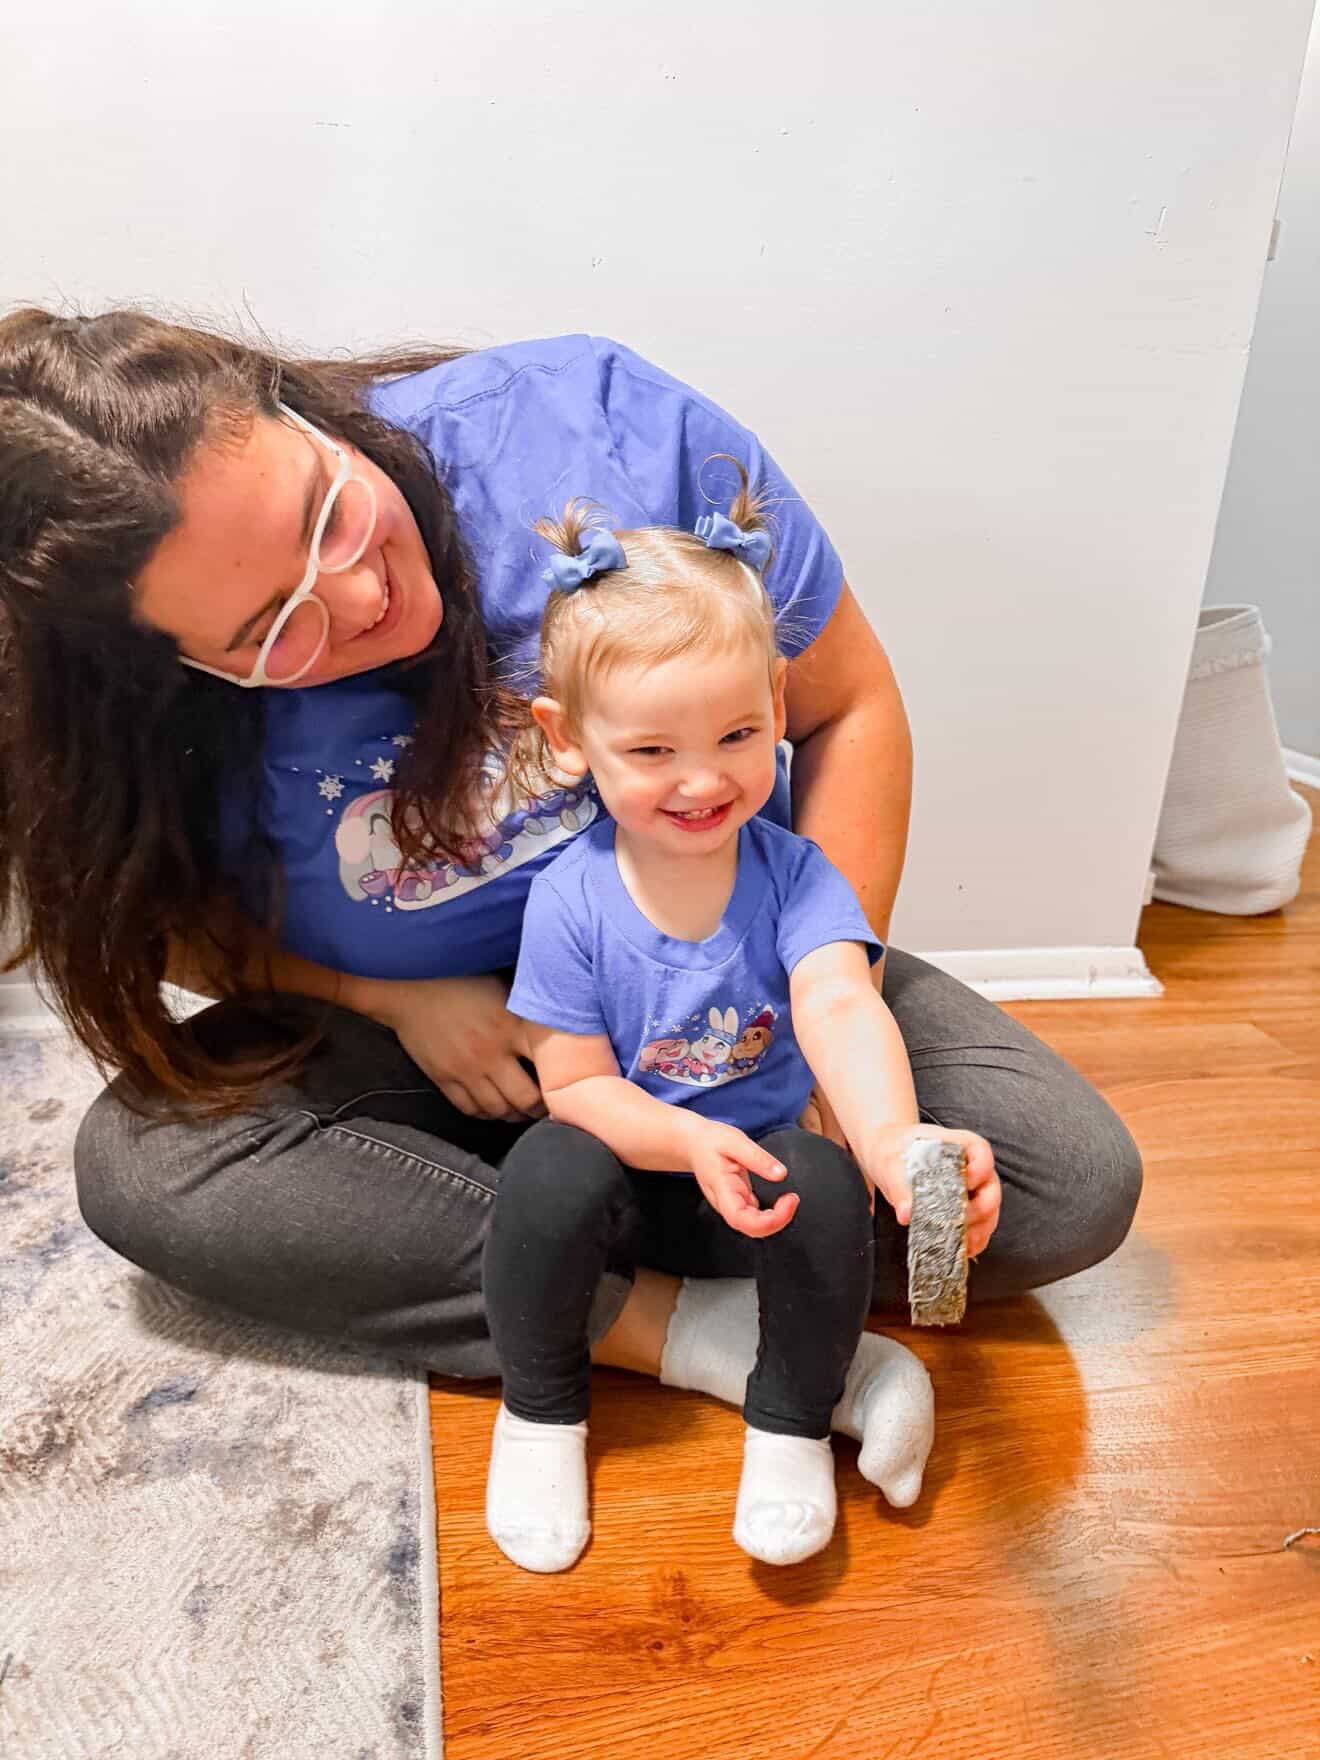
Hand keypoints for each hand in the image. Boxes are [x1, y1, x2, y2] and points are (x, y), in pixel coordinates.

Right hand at [365, 972, 545, 1121]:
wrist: (412, 985)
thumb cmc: (462, 980)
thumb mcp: (504, 988)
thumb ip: (530, 1012)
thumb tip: (562, 1026)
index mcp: (511, 1026)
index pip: (550, 1066)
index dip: (563, 1081)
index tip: (570, 1084)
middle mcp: (491, 1053)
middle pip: (527, 1100)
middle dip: (542, 1108)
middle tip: (548, 1107)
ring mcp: (466, 1069)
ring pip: (499, 1110)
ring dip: (515, 1115)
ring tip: (522, 1110)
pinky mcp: (444, 1078)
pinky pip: (470, 1109)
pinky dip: (486, 1114)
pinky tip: (494, 1107)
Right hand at [683, 1119, 798, 1238]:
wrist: (693, 1143)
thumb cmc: (710, 1141)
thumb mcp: (735, 1141)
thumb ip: (757, 1158)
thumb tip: (781, 1175)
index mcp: (722, 1189)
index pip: (740, 1219)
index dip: (767, 1220)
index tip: (788, 1201)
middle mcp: (726, 1203)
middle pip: (751, 1229)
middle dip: (777, 1221)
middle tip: (792, 1199)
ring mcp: (732, 1205)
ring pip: (754, 1226)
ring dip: (777, 1219)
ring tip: (790, 1199)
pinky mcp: (738, 1202)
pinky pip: (756, 1217)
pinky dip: (773, 1214)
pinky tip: (782, 1201)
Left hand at [857, 1123, 1000, 1257]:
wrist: (889, 1159)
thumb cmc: (894, 1152)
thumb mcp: (892, 1163)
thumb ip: (900, 1187)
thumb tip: (906, 1213)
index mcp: (960, 1146)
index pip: (982, 1156)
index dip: (979, 1172)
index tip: (963, 1184)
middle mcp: (973, 1168)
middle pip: (991, 1190)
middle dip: (979, 1210)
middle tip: (958, 1222)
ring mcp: (972, 1191)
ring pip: (988, 1213)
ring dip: (978, 1230)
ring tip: (962, 1244)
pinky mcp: (965, 1210)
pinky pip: (978, 1227)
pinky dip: (973, 1240)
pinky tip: (962, 1250)